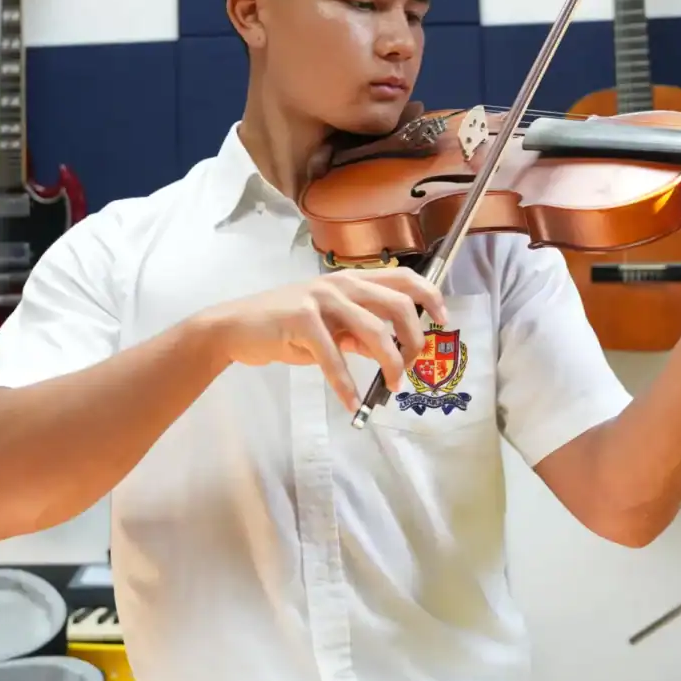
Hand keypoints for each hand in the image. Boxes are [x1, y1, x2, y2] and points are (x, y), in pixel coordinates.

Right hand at [203, 267, 448, 412]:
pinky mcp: (302, 321)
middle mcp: (341, 283)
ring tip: (391, 387)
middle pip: (398, 305)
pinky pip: (334, 358)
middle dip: (414, 340)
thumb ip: (359, 332)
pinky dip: (347, 384)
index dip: (430, 296)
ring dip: (389, 364)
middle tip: (413, 366)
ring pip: (374, 332)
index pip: (403, 277)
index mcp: (351, 279)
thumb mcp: (329, 325)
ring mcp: (321, 299)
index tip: (444, 320)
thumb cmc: (285, 325)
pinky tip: (352, 403)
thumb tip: (390, 348)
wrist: (236, 326)